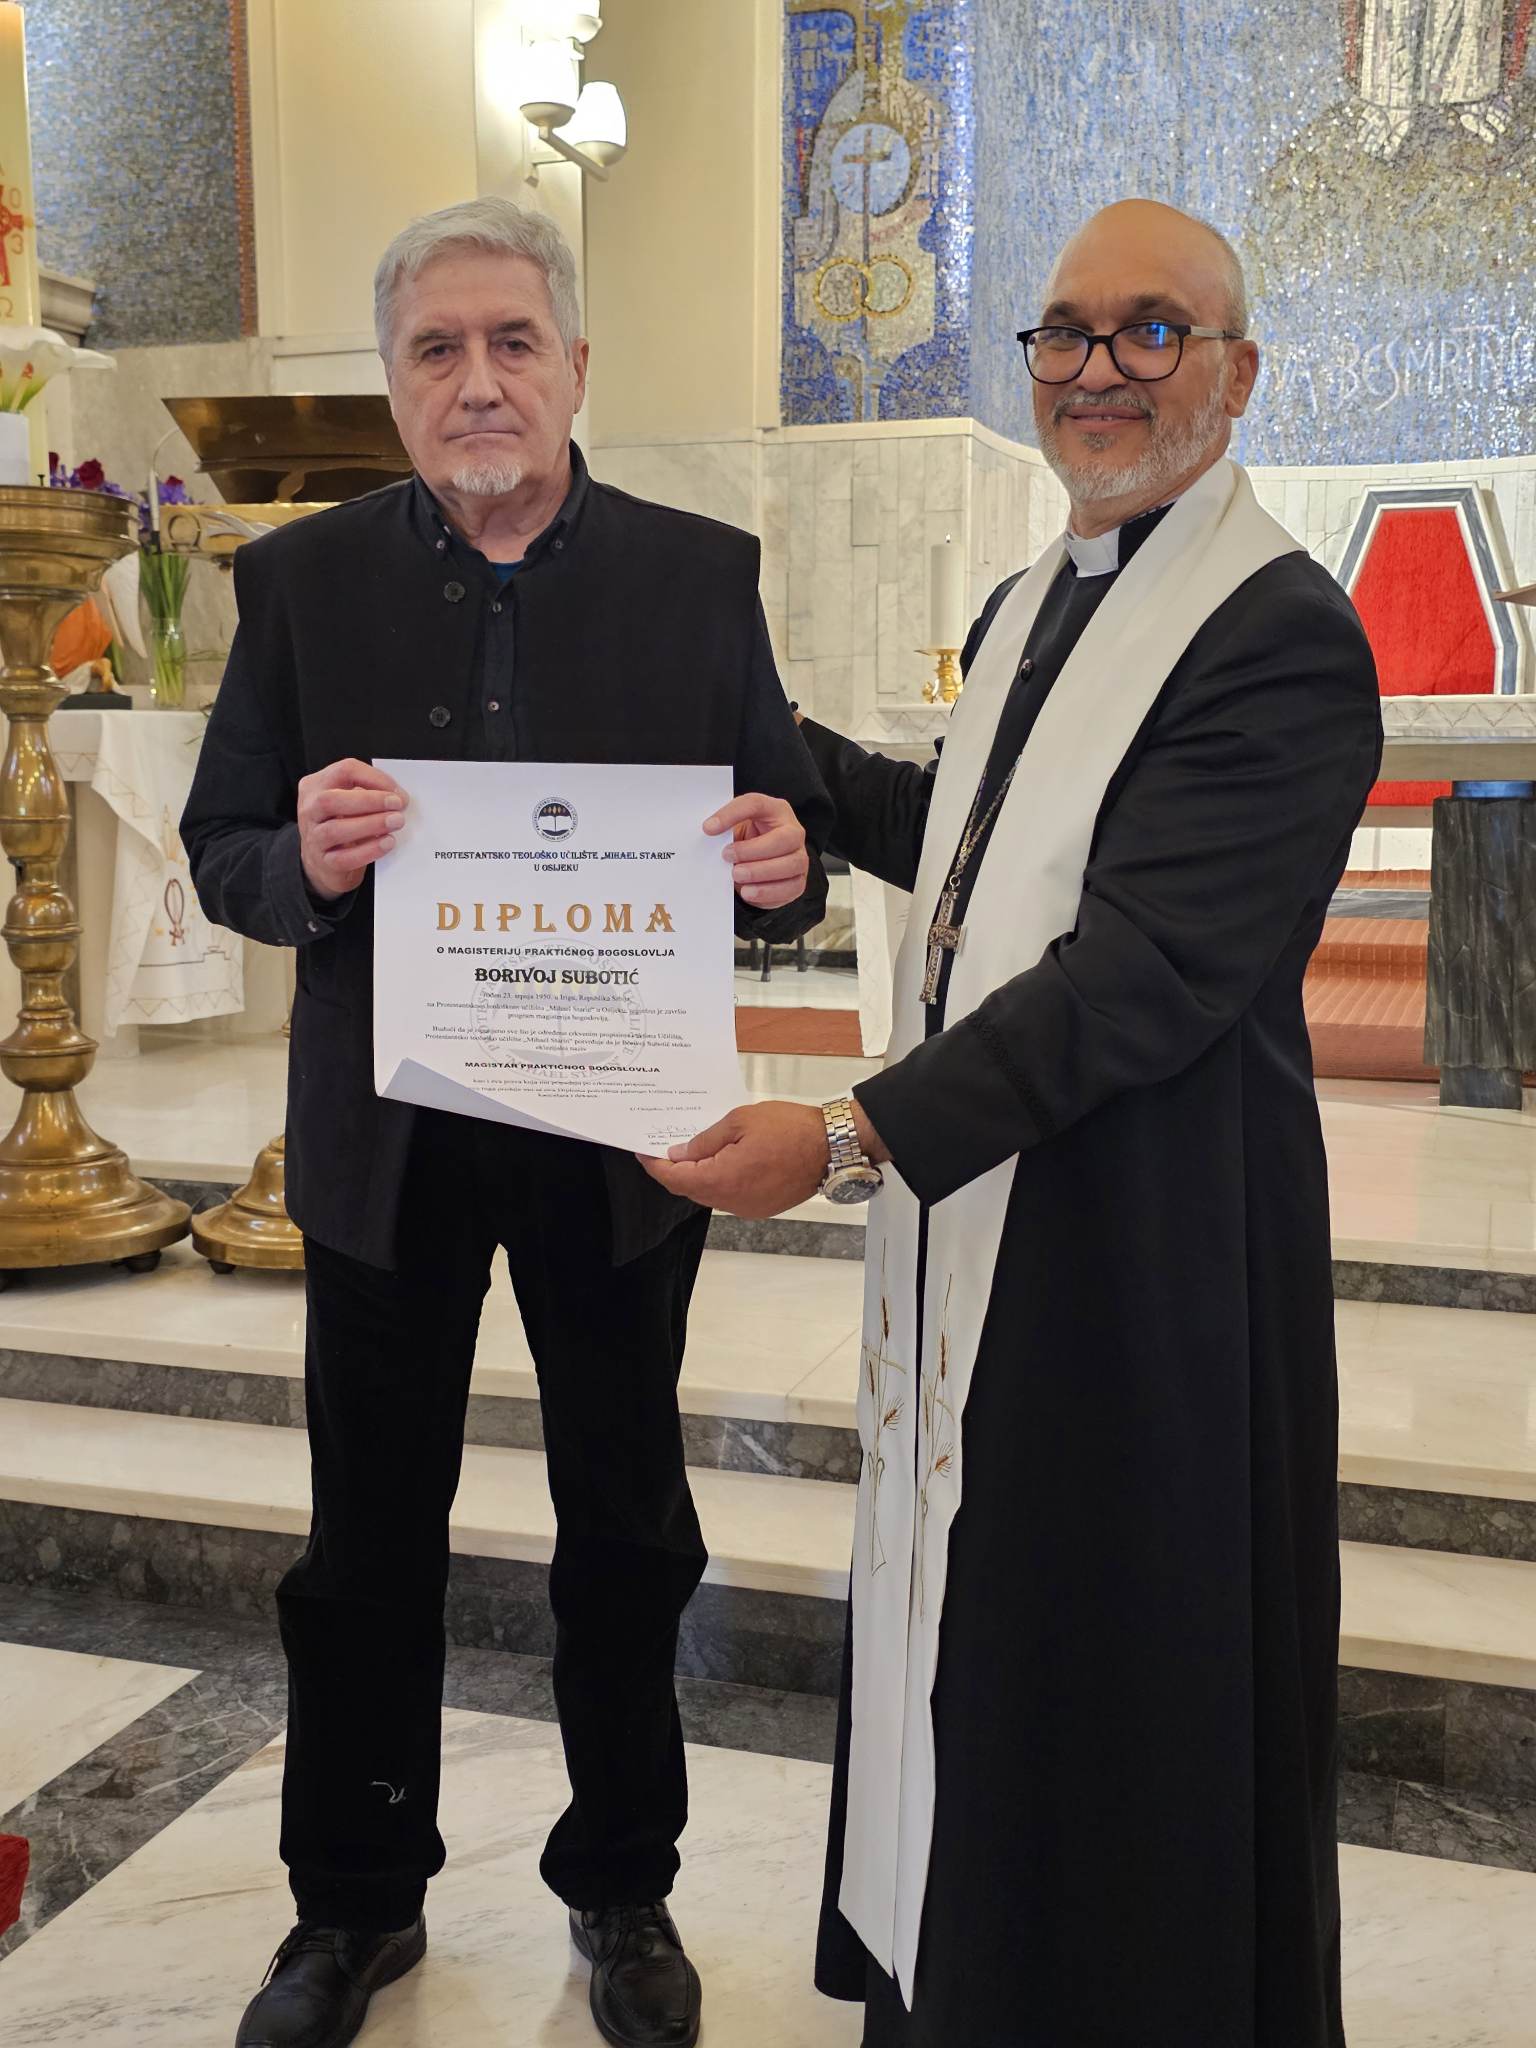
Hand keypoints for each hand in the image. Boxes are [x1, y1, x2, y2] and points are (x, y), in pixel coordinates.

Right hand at [298, 758, 407, 901]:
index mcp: (316, 785)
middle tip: (397, 805)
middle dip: (369, 801)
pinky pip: (343, 858)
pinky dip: (368, 850)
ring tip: (395, 823)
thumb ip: (368, 793)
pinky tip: (386, 843)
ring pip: (335, 830)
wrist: (324, 861)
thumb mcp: (350, 801)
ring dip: (370, 824)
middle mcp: (309, 809)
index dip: (374, 778)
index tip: (397, 792)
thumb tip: (398, 796)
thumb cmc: (343, 823)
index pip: (344, 771)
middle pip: (331, 800)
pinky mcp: (322, 862)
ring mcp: (312, 837)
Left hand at [638, 1099, 888, 1217]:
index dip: (655, 1166)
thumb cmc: (791, 1129)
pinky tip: (722, 1162)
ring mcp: (748, 1208)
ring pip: (710, 1195)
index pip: (675, 1179)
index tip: (643, 1153)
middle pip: (690, 1190)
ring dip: (699, 1177)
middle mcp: (732, 1201)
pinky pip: (730, 1197)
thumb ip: (705, 1140)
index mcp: (722, 1179)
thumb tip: (680, 1154)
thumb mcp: (740, 1121)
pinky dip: (720, 1182)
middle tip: (665, 1148)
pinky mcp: (763, 1207)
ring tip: (695, 1152)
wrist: (833, 1147)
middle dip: (674, 1172)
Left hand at [705, 793, 807, 909]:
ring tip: (736, 876)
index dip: (731, 814)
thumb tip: (709, 830)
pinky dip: (768, 892)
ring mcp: (800, 856)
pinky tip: (748, 892)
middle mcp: (793, 831)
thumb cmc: (747, 841)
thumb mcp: (734, 828)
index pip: (755, 804)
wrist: (758, 863)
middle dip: (753, 850)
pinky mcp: (799, 880)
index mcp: (775, 810)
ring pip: (792, 864)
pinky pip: (791, 888)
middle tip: (728, 856)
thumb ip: (724, 827)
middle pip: (783, 838)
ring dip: (761, 872)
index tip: (708, 828)